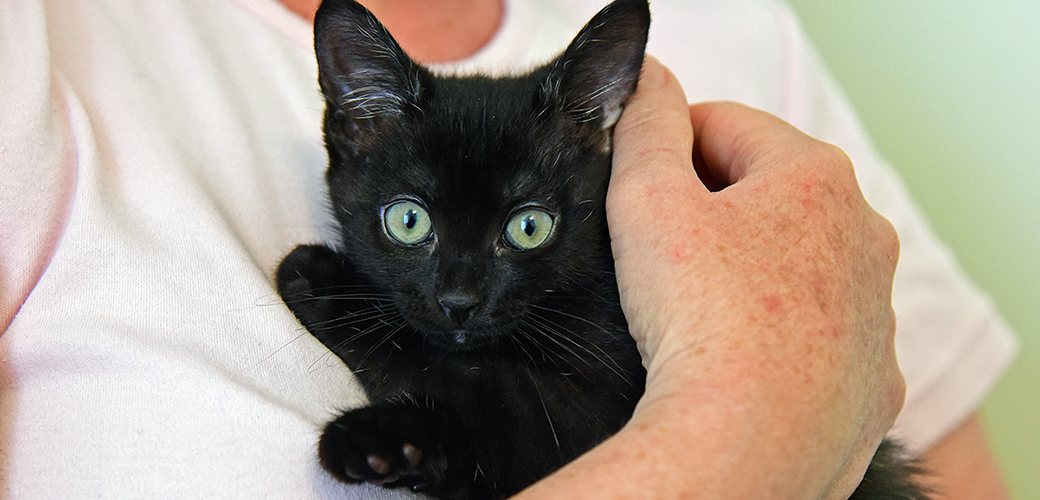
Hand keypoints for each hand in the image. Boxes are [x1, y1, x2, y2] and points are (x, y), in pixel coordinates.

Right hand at [604, 57, 903, 498]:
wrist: (746, 447)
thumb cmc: (702, 320)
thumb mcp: (648, 199)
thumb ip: (646, 127)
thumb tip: (649, 85)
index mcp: (815, 177)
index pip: (724, 125)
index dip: (668, 149)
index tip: (637, 191)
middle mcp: (864, 236)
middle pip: (766, 194)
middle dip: (710, 212)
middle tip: (658, 257)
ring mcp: (874, 312)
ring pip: (794, 266)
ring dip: (746, 274)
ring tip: (695, 315)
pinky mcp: (872, 377)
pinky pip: (817, 335)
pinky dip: (778, 337)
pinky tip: (738, 360)